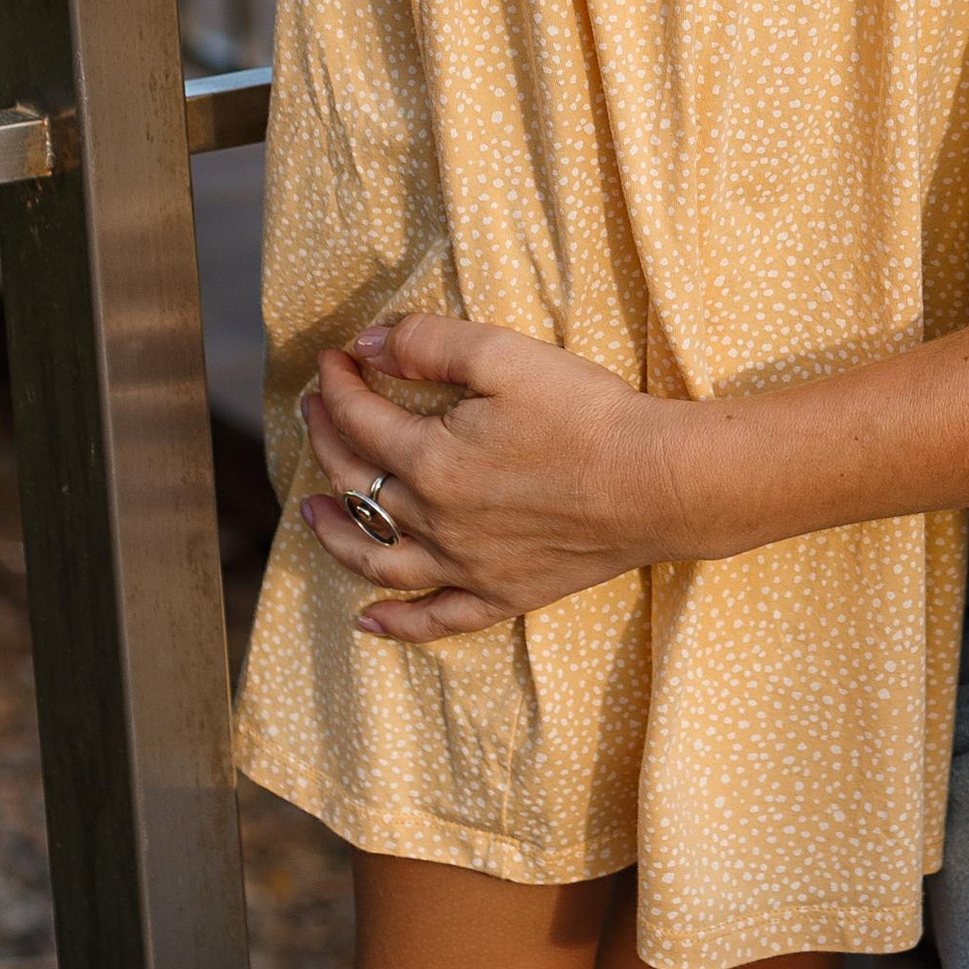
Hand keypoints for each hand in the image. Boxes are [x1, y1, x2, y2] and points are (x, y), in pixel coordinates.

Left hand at [299, 317, 688, 641]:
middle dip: (326, 439)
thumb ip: (428, 344)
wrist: (657, 482)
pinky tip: (368, 623)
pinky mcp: (502, 593)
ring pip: (376, 560)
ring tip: (311, 512)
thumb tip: (365, 345)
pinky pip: (435, 619)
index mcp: (430, 460)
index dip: (337, 384)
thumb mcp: (505, 356)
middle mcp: (435, 521)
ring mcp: (465, 566)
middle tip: (316, 410)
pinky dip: (396, 624)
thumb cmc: (586, 413)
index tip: (333, 359)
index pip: (360, 419)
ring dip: (335, 534)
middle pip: (357, 482)